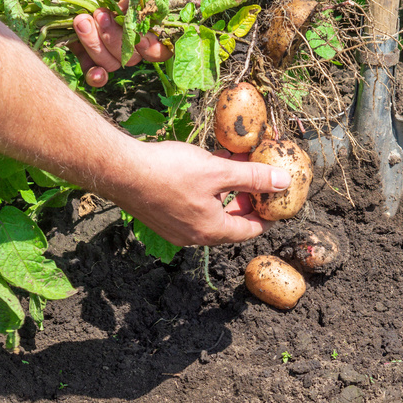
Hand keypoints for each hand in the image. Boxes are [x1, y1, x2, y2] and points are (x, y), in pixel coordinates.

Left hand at [17, 0, 170, 86]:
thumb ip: (149, 1)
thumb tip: (155, 29)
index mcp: (145, 12)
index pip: (162, 44)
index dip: (154, 47)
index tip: (141, 37)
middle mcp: (128, 28)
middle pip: (136, 56)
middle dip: (117, 39)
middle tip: (100, 14)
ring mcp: (105, 37)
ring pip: (113, 62)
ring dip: (96, 44)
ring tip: (80, 19)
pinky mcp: (81, 44)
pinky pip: (95, 70)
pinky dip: (95, 74)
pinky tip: (93, 73)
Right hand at [109, 141, 292, 246]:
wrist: (119, 170)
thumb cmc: (169, 171)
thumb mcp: (218, 171)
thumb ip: (253, 177)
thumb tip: (283, 182)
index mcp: (211, 231)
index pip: (250, 230)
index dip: (267, 215)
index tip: (277, 203)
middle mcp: (193, 236)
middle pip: (230, 222)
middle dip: (246, 201)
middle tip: (258, 182)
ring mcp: (175, 228)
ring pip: (211, 212)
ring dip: (226, 191)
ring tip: (234, 166)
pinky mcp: (161, 215)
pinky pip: (192, 207)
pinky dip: (206, 191)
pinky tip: (207, 166)